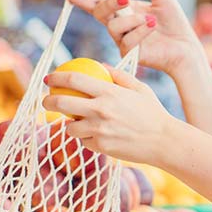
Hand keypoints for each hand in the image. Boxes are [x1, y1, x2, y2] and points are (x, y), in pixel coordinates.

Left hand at [42, 66, 178, 165]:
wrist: (164, 141)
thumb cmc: (153, 113)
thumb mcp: (140, 89)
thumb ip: (119, 76)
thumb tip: (100, 65)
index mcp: (109, 92)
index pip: (74, 79)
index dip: (57, 77)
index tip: (49, 79)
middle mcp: (101, 110)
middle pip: (61, 102)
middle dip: (48, 101)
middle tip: (46, 101)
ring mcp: (99, 130)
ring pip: (70, 127)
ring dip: (70, 124)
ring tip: (75, 122)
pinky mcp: (101, 146)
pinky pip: (85, 141)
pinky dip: (87, 138)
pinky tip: (95, 136)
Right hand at [66, 0, 202, 76]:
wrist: (186, 46)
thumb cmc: (174, 22)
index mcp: (124, 10)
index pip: (99, 2)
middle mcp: (119, 25)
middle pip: (100, 12)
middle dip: (109, 3)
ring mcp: (122, 40)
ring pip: (113, 27)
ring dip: (132, 20)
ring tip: (151, 20)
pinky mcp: (129, 54)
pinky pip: (127, 40)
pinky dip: (140, 30)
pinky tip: (152, 26)